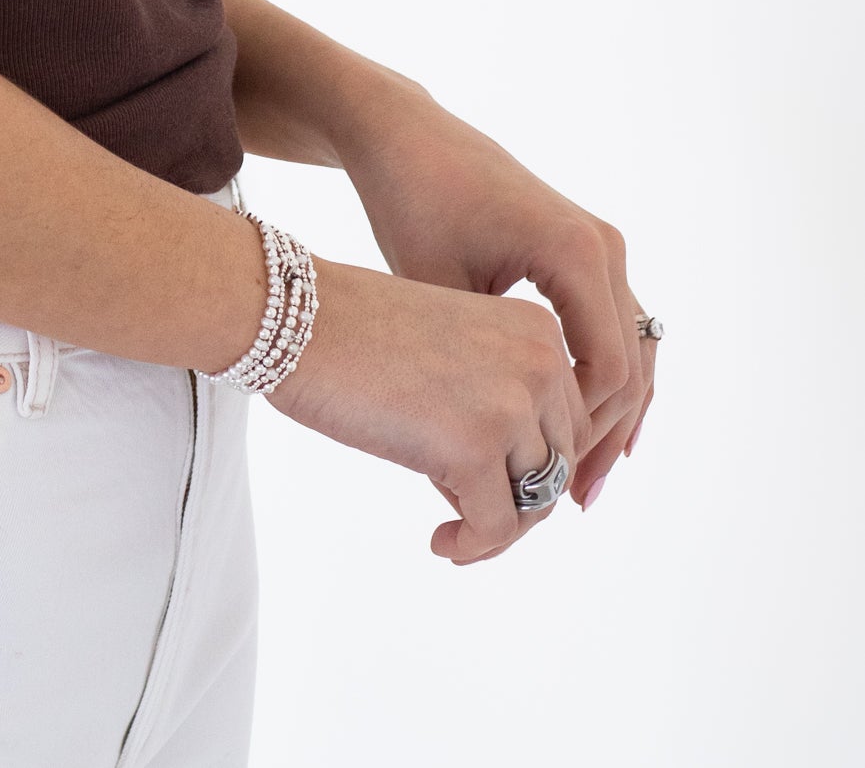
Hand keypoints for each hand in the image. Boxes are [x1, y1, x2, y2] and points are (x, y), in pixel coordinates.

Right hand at [266, 256, 591, 562]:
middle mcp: (539, 362)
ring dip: (497, 527)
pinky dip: (472, 546)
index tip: (492, 487)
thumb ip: (498, 400)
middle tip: (472, 518)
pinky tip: (440, 541)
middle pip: (560, 464)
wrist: (297, 321)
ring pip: (537, 501)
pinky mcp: (475, 448)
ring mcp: (511, 404)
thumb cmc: (357, 335)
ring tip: (455, 532)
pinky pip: (495, 527)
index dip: (532, 464)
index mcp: (537, 330)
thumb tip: (520, 497)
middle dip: (520, 501)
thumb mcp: (455, 355)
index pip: (568, 422)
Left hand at [339, 84, 657, 508]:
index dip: (583, 437)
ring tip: (580, 486)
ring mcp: (600, 245)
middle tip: (573, 506)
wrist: (406, 136)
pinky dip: (606, 382)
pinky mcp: (584, 250)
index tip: (545, 486)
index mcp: (575, 252)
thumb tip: (495, 463)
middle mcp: (603, 246)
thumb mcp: (439, 294)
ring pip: (633, 352)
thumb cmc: (411, 204)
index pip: (608, 373)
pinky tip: (585, 434)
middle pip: (633, 368)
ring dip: (612, 418)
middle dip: (606, 440)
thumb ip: (479, 373)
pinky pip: (614, 329)